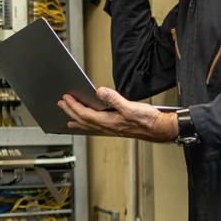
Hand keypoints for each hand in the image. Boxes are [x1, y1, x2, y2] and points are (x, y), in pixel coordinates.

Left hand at [58, 87, 177, 142]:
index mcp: (108, 122)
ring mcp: (110, 128)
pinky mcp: (115, 127)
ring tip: (68, 115)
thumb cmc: (147, 120)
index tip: (65, 98)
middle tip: (61, 104)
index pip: (85, 114)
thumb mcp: (130, 106)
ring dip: (76, 118)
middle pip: (83, 120)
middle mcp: (107, 127)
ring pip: (88, 124)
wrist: (159, 129)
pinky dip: (87, 123)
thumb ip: (114, 99)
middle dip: (70, 111)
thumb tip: (100, 91)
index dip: (73, 106)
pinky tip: (87, 122)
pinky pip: (95, 126)